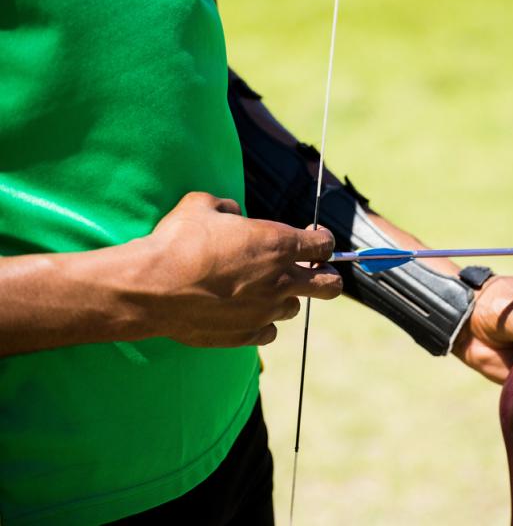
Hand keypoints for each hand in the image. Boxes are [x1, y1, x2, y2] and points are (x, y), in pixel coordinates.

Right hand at [139, 192, 341, 346]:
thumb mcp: (202, 206)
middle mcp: (281, 280)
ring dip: (283, 298)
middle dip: (326, 277)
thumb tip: (231, 213)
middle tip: (309, 271)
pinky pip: (268, 331)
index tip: (312, 240)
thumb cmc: (178, 242)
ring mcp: (267, 310)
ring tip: (258, 290)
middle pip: (331, 285)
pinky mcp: (248, 334)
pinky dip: (261, 321)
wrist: (154, 288)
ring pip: (294, 308)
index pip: (325, 245)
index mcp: (279, 244)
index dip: (321, 241)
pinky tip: (243, 312)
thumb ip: (227, 208)